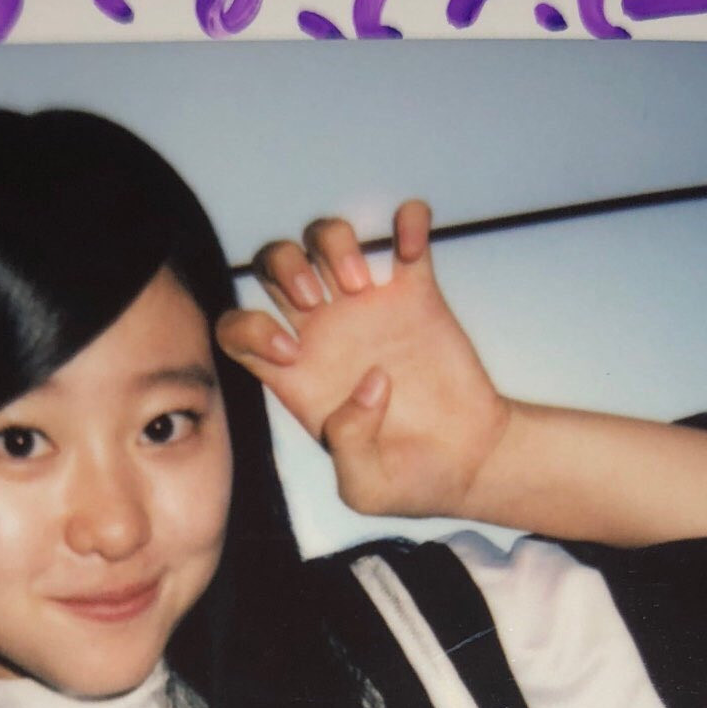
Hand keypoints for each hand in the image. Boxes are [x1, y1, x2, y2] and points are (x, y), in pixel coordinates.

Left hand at [216, 201, 513, 520]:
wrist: (468, 464)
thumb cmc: (409, 480)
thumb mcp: (366, 486)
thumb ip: (349, 443)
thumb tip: (368, 384)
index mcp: (296, 375)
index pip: (238, 330)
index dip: (248, 329)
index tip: (291, 353)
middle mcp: (324, 333)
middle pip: (274, 266)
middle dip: (284, 269)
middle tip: (317, 303)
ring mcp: (369, 308)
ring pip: (325, 239)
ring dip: (333, 244)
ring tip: (362, 285)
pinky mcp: (416, 294)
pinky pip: (403, 235)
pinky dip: (406, 221)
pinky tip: (411, 240)